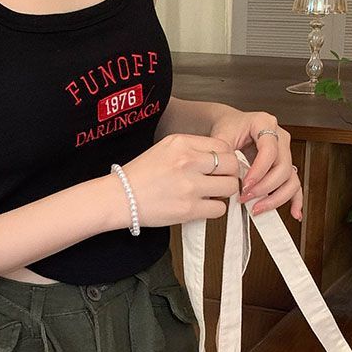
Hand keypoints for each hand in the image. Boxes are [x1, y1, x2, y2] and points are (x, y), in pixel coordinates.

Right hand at [119, 135, 239, 227]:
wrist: (119, 197)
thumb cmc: (139, 175)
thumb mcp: (165, 149)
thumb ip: (192, 150)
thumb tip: (219, 159)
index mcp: (182, 143)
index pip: (223, 146)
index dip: (226, 157)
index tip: (220, 166)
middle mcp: (188, 161)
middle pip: (232, 164)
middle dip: (229, 173)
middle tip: (220, 180)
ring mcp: (190, 185)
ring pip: (230, 186)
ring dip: (224, 192)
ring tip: (211, 193)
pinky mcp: (189, 209)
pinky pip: (219, 209)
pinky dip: (214, 209)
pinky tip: (202, 206)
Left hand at [208, 107, 302, 220]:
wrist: (232, 124)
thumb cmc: (229, 127)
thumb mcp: (221, 135)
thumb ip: (223, 153)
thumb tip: (226, 176)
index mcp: (265, 124)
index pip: (269, 151)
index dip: (259, 171)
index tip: (245, 185)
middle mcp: (280, 138)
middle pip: (283, 167)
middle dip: (265, 187)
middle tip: (246, 198)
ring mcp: (285, 152)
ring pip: (291, 178)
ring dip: (276, 197)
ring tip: (258, 208)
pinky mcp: (285, 166)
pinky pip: (294, 184)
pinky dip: (295, 199)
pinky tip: (294, 213)